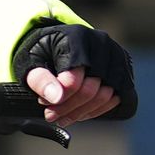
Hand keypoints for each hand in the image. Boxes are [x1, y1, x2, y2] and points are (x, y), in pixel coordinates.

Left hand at [14, 19, 135, 124]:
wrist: (57, 43)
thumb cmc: (43, 52)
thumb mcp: (30, 63)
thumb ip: (40, 80)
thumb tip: (56, 97)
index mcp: (76, 38)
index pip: (73, 79)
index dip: (59, 98)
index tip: (44, 104)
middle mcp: (101, 43)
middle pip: (91, 89)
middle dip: (68, 108)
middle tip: (51, 115)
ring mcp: (116, 56)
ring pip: (105, 96)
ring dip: (82, 112)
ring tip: (63, 116)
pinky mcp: (123, 68)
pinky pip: (117, 98)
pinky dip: (97, 109)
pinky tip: (79, 112)